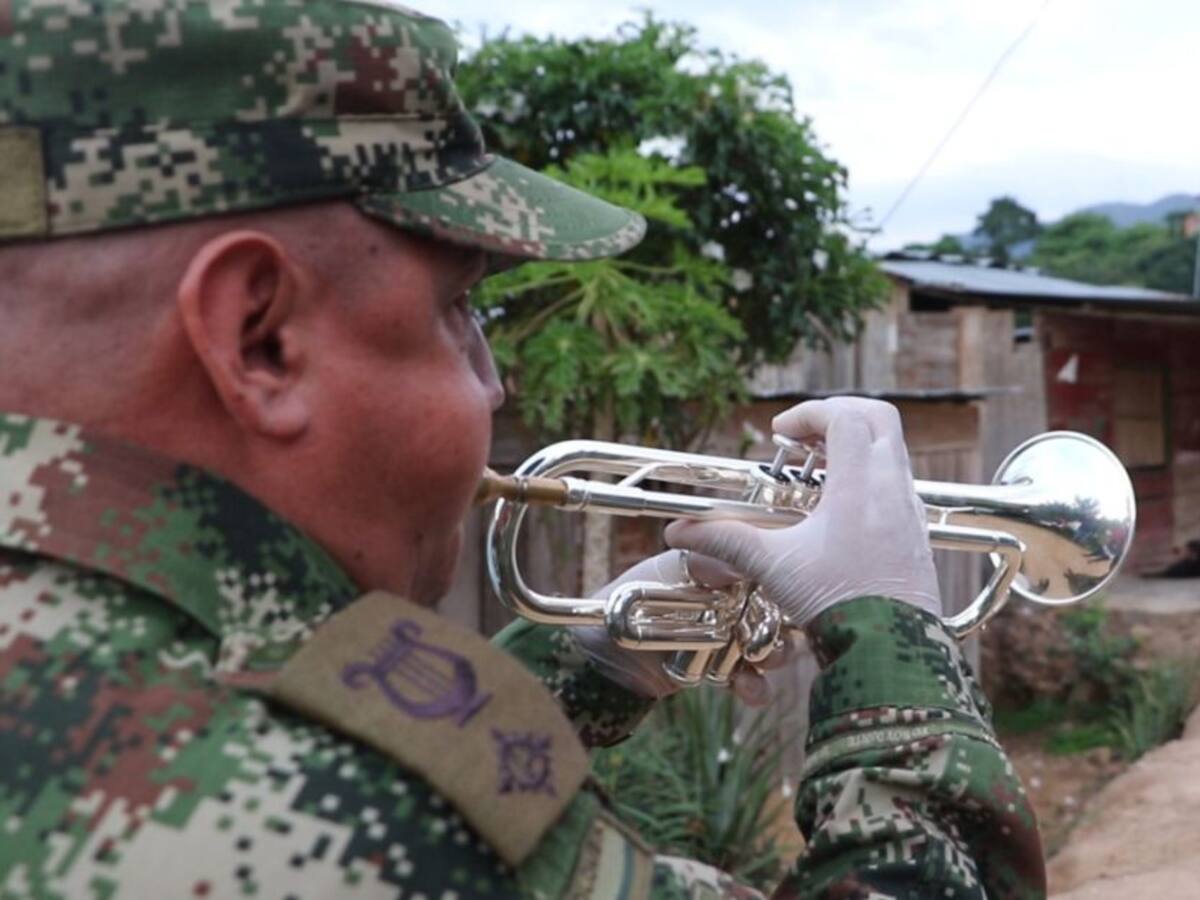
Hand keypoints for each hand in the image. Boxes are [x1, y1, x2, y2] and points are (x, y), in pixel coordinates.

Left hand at [572, 550, 793, 704]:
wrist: (599, 655)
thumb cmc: (623, 601)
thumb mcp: (661, 575)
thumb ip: (700, 566)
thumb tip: (739, 561)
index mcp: (718, 568)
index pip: (762, 569)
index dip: (776, 579)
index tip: (782, 585)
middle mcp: (729, 600)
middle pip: (775, 608)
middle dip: (781, 620)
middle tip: (776, 627)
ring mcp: (728, 637)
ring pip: (771, 644)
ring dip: (774, 653)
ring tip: (762, 658)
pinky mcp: (721, 670)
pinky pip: (752, 680)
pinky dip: (755, 687)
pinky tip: (747, 688)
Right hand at [665, 398, 940, 628]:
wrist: (889, 652)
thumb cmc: (836, 604)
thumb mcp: (773, 566)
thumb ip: (725, 540)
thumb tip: (677, 532)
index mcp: (861, 486)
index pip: (844, 417)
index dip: (809, 413)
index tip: (779, 431)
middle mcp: (892, 488)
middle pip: (878, 417)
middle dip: (838, 414)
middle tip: (803, 436)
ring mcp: (910, 509)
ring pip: (891, 448)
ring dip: (855, 443)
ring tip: (816, 468)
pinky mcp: (916, 531)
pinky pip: (897, 480)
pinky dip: (869, 472)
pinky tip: (839, 504)